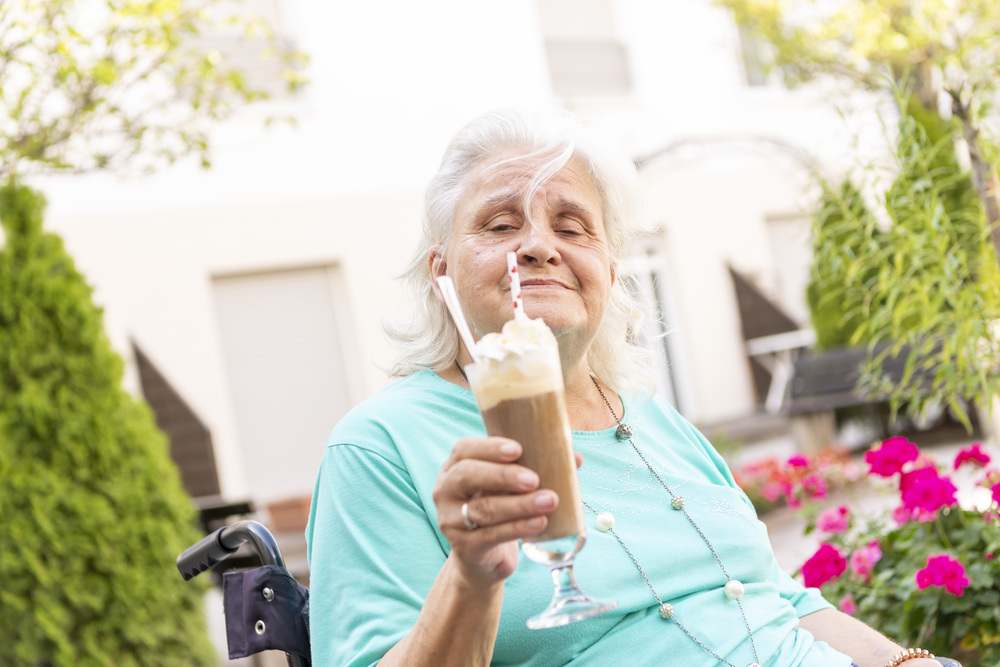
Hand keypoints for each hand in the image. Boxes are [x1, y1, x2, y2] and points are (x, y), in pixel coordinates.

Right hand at [433, 437, 558, 584]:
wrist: (482, 559)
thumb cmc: (498, 510)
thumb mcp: (508, 488)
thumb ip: (534, 469)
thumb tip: (574, 458)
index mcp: (454, 468)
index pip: (464, 450)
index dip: (489, 447)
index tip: (518, 449)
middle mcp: (445, 491)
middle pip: (467, 476)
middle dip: (503, 475)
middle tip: (534, 479)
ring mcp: (450, 521)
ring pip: (483, 509)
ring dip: (519, 505)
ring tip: (549, 501)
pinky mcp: (464, 548)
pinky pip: (491, 536)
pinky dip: (518, 528)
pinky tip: (539, 523)